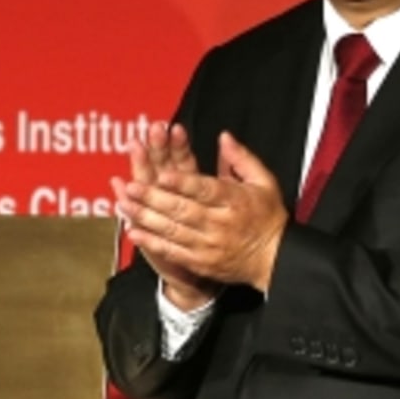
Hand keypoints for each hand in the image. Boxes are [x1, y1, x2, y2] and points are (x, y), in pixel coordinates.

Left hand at [114, 130, 288, 293]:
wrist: (274, 259)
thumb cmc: (267, 216)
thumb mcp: (263, 182)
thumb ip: (241, 159)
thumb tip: (224, 136)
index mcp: (234, 200)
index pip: (205, 190)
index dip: (183, 183)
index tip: (163, 174)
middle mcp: (220, 223)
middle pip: (183, 209)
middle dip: (154, 198)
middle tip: (132, 186)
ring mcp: (208, 245)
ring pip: (172, 230)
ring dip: (145, 217)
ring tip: (125, 204)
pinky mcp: (200, 262)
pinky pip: (171, 251)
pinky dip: (151, 242)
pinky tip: (133, 231)